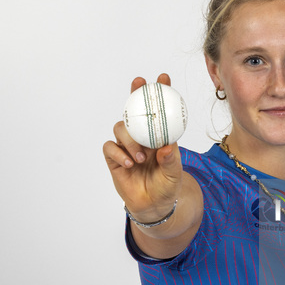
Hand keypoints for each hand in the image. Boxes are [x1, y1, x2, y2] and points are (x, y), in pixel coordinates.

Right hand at [103, 73, 182, 222]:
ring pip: (120, 128)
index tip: (162, 78)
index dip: (158, 93)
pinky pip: (110, 148)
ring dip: (130, 139)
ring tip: (140, 157)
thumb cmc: (166, 186)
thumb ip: (171, 160)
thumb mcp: (174, 174)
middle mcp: (141, 137)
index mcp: (158, 136)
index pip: (158, 111)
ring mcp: (126, 146)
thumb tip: (167, 146)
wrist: (153, 206)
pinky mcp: (114, 159)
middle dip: (136, 94)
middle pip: (134, 110)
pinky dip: (119, 153)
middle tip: (139, 84)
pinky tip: (129, 164)